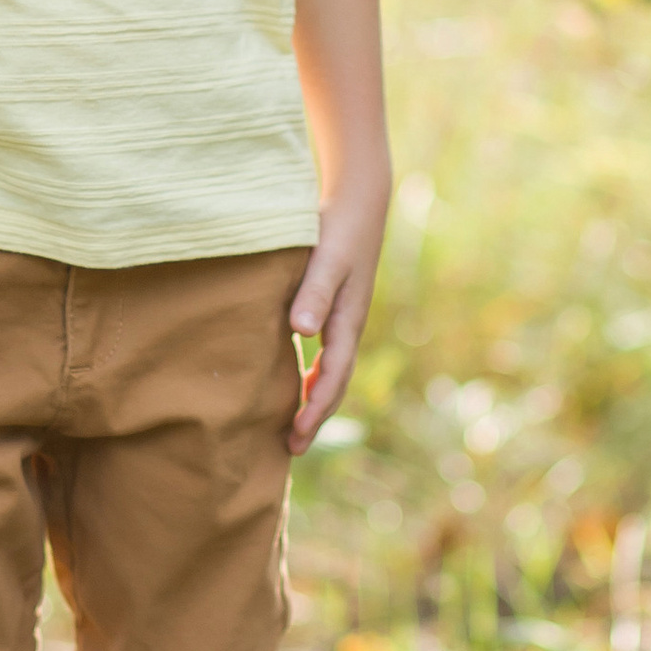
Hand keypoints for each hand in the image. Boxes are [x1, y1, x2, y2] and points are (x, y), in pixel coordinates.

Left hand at [285, 181, 386, 456]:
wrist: (359, 203)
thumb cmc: (340, 230)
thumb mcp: (327, 260)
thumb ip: (313, 292)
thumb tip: (301, 332)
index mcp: (346, 321)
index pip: (332, 378)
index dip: (314, 409)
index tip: (295, 436)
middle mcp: (348, 326)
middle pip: (334, 383)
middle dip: (315, 416)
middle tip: (292, 448)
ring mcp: (344, 318)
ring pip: (332, 371)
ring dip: (316, 399)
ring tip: (294, 425)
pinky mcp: (335, 307)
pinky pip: (328, 353)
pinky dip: (315, 374)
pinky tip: (300, 380)